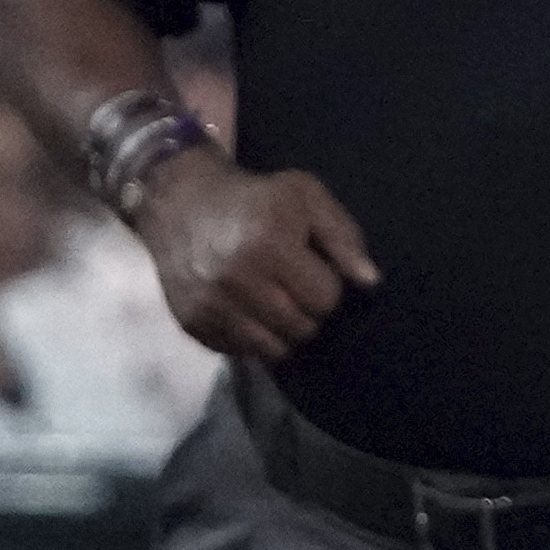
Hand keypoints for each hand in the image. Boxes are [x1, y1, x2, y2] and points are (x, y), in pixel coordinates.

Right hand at [134, 157, 381, 360]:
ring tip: (271, 299)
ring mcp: (211, 305)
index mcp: (268, 245)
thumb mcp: (304, 197)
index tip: (308, 267)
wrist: (179, 200)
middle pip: (303, 329)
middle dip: (306, 310)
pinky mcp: (192, 323)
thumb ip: (343, 236)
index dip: (324, 284)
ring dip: (281, 329)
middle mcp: (236, 280)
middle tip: (290, 285)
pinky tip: (245, 307)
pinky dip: (251, 337)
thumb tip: (370, 282)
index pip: (325, 299)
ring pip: (275, 350)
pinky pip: (242, 352)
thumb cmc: (253, 197)